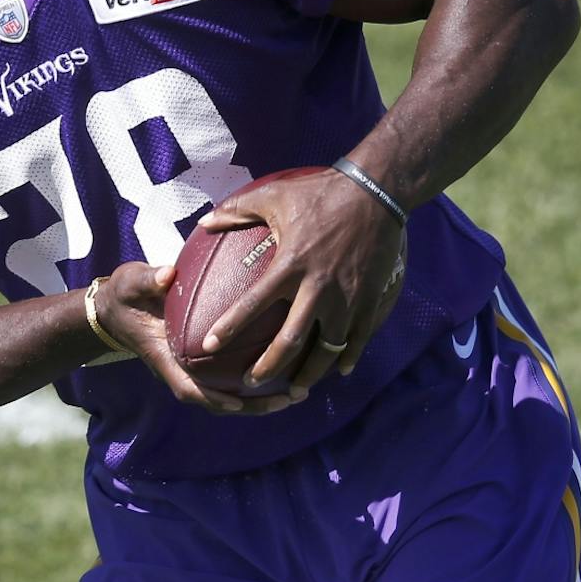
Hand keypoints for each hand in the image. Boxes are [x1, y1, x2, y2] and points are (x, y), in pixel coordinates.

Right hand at [94, 261, 300, 415]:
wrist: (118, 306)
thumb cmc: (127, 296)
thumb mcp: (131, 284)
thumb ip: (148, 281)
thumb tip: (167, 275)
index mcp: (165, 358)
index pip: (189, 388)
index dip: (214, 399)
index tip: (239, 403)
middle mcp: (183, 370)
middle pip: (219, 401)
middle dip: (254, 406)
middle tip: (289, 399)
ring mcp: (194, 368)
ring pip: (230, 394)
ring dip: (262, 398)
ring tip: (299, 392)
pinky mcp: (205, 360)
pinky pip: (233, 375)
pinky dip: (258, 378)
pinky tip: (288, 365)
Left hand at [199, 167, 407, 395]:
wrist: (377, 192)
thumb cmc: (321, 192)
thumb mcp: (274, 195)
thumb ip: (236, 210)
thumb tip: (203, 224)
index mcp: (290, 266)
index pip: (252, 304)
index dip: (229, 327)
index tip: (210, 346)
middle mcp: (317, 289)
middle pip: (291, 341)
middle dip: (269, 366)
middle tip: (253, 382)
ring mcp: (346, 298)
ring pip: (327, 349)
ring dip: (310, 373)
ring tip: (296, 389)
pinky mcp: (370, 299)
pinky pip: (358, 338)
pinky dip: (348, 358)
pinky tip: (338, 371)